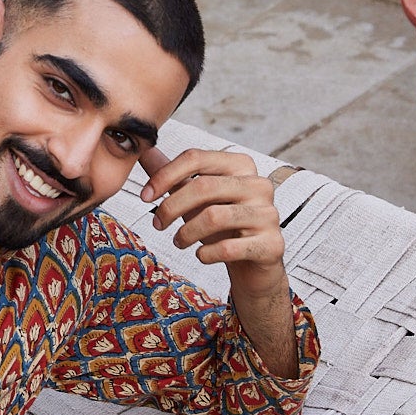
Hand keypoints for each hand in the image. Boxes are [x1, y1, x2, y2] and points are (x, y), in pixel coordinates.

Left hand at [138, 146, 284, 291]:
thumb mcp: (196, 198)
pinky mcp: (271, 245)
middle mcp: (258, 184)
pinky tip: (202, 255)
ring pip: (214, 217)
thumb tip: (145, 151)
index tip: (145, 196)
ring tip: (178, 241)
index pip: (196, 157)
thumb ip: (174, 176)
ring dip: (186, 233)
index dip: (164, 175)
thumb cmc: (223, 227)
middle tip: (158, 224)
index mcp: (241, 165)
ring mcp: (268, 214)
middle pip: (203, 186)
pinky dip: (206, 254)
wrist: (253, 264)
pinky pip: (227, 248)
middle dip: (171, 207)